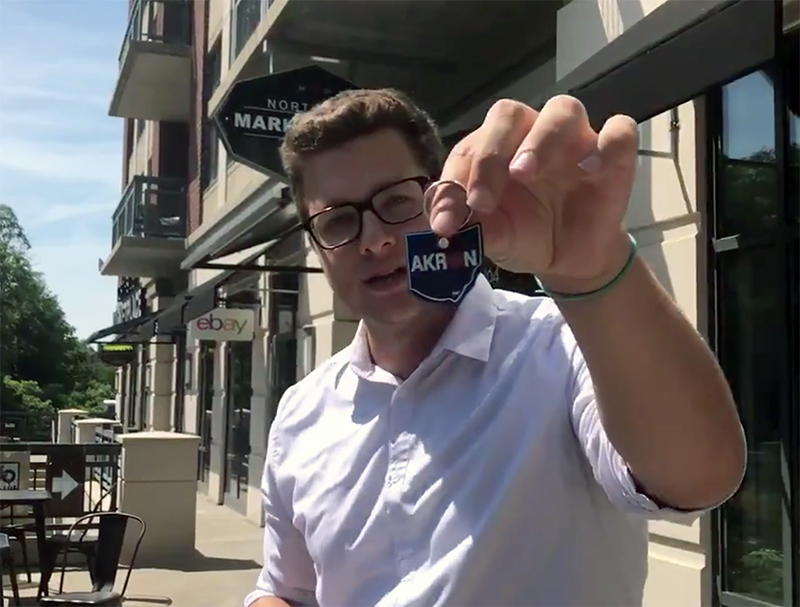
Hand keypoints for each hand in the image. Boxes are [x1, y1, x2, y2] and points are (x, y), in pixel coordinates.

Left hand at [428, 96, 638, 293]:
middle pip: (509, 114)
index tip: (446, 223)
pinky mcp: (615, 156)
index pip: (469, 147)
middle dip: (490, 155)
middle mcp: (532, 134)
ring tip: (524, 173)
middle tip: (481, 201)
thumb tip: (446, 224)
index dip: (453, 181)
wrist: (568, 259)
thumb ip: (472, 227)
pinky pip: (619, 132)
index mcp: (495, 148)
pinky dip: (605, 145)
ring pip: (562, 110)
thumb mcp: (494, 238)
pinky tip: (589, 171)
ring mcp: (575, 140)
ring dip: (540, 139)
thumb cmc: (525, 235)